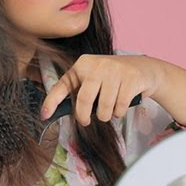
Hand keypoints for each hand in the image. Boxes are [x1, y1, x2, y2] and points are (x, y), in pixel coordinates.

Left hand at [40, 53, 165, 125]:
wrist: (142, 68)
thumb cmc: (112, 78)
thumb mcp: (93, 78)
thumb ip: (79, 90)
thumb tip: (59, 110)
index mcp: (82, 64)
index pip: (63, 84)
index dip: (52, 101)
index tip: (44, 115)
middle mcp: (96, 65)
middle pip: (84, 100)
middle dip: (84, 116)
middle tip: (86, 121)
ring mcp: (114, 70)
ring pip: (104, 107)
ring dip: (106, 115)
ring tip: (109, 109)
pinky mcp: (130, 78)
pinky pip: (120, 107)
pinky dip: (119, 113)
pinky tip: (121, 105)